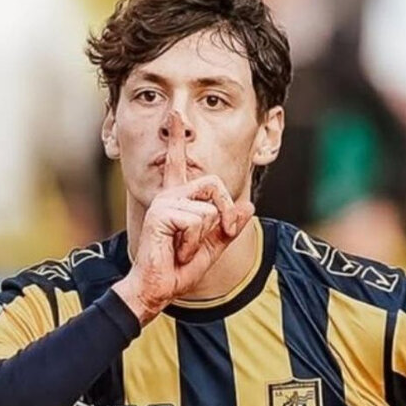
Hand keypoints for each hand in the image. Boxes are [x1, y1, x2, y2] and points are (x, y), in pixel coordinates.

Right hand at [113, 112, 253, 323]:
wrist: (156, 289)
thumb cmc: (178, 269)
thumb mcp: (212, 248)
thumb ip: (229, 227)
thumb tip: (249, 206)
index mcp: (178, 199)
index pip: (179, 164)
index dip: (178, 140)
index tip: (176, 117)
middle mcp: (169, 195)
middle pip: (214, 184)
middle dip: (225, 212)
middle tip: (217, 236)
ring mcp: (164, 202)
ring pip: (209, 208)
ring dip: (203, 237)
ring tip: (182, 249)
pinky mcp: (161, 212)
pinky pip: (198, 220)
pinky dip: (193, 243)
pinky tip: (177, 250)